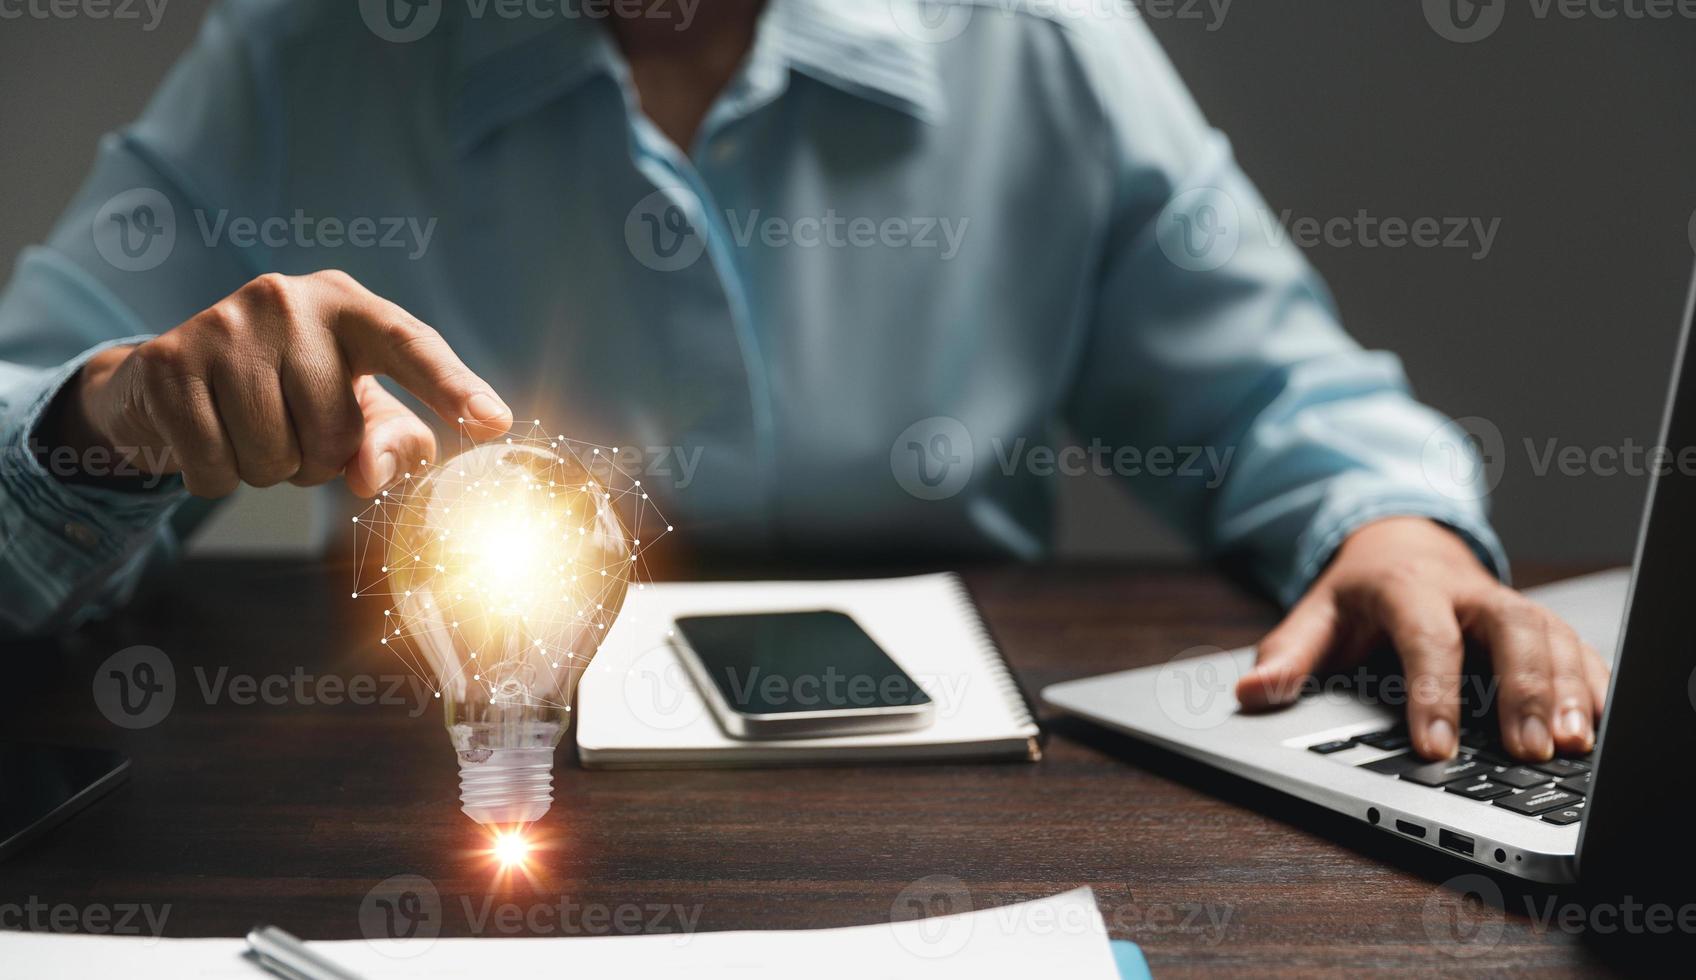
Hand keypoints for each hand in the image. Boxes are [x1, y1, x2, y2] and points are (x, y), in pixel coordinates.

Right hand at [46, 270, 511, 497]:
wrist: (170, 374)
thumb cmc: (287, 390)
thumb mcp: (353, 405)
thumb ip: (390, 438)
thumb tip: (370, 476)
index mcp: (349, 306)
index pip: (411, 346)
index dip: (453, 388)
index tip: (495, 422)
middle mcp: (289, 300)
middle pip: (335, 436)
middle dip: (318, 460)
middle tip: (293, 430)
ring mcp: (223, 325)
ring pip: (273, 459)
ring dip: (267, 471)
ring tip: (251, 429)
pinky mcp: (169, 364)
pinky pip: (215, 469)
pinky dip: (216, 477)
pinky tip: (209, 439)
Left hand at [1235, 517, 1609, 761]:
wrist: (1404, 546)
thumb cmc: (1360, 592)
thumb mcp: (1314, 615)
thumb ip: (1287, 655)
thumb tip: (1249, 694)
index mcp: (1408, 589)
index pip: (1425, 639)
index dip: (1432, 694)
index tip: (1434, 748)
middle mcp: (1468, 592)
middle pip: (1510, 629)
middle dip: (1524, 687)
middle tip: (1530, 750)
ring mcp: (1509, 605)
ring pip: (1553, 636)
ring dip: (1568, 690)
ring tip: (1572, 745)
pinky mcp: (1539, 623)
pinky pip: (1578, 646)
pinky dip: (1593, 683)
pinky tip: (1597, 724)